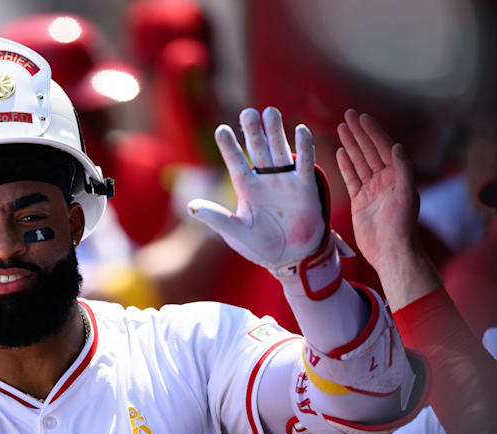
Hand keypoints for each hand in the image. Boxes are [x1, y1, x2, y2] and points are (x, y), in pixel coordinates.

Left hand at [187, 107, 324, 274]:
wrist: (291, 258)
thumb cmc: (261, 246)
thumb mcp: (236, 232)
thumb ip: (216, 218)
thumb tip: (190, 206)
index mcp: (246, 188)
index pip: (235, 162)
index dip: (229, 147)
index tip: (221, 130)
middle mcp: (265, 179)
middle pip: (258, 150)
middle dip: (253, 131)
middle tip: (248, 113)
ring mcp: (285, 181)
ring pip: (279, 150)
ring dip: (275, 132)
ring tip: (269, 112)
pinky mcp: (305, 187)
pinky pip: (305, 163)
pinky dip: (304, 147)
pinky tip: (300, 130)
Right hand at [336, 109, 438, 309]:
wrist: (391, 251)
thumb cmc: (402, 226)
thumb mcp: (407, 196)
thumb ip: (404, 170)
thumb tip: (396, 146)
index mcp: (398, 175)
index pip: (383, 147)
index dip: (372, 132)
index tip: (362, 117)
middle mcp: (385, 179)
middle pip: (369, 150)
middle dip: (359, 132)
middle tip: (348, 115)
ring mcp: (371, 189)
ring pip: (359, 161)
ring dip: (351, 144)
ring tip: (341, 128)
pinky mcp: (359, 200)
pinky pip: (352, 178)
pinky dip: (345, 165)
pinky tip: (339, 152)